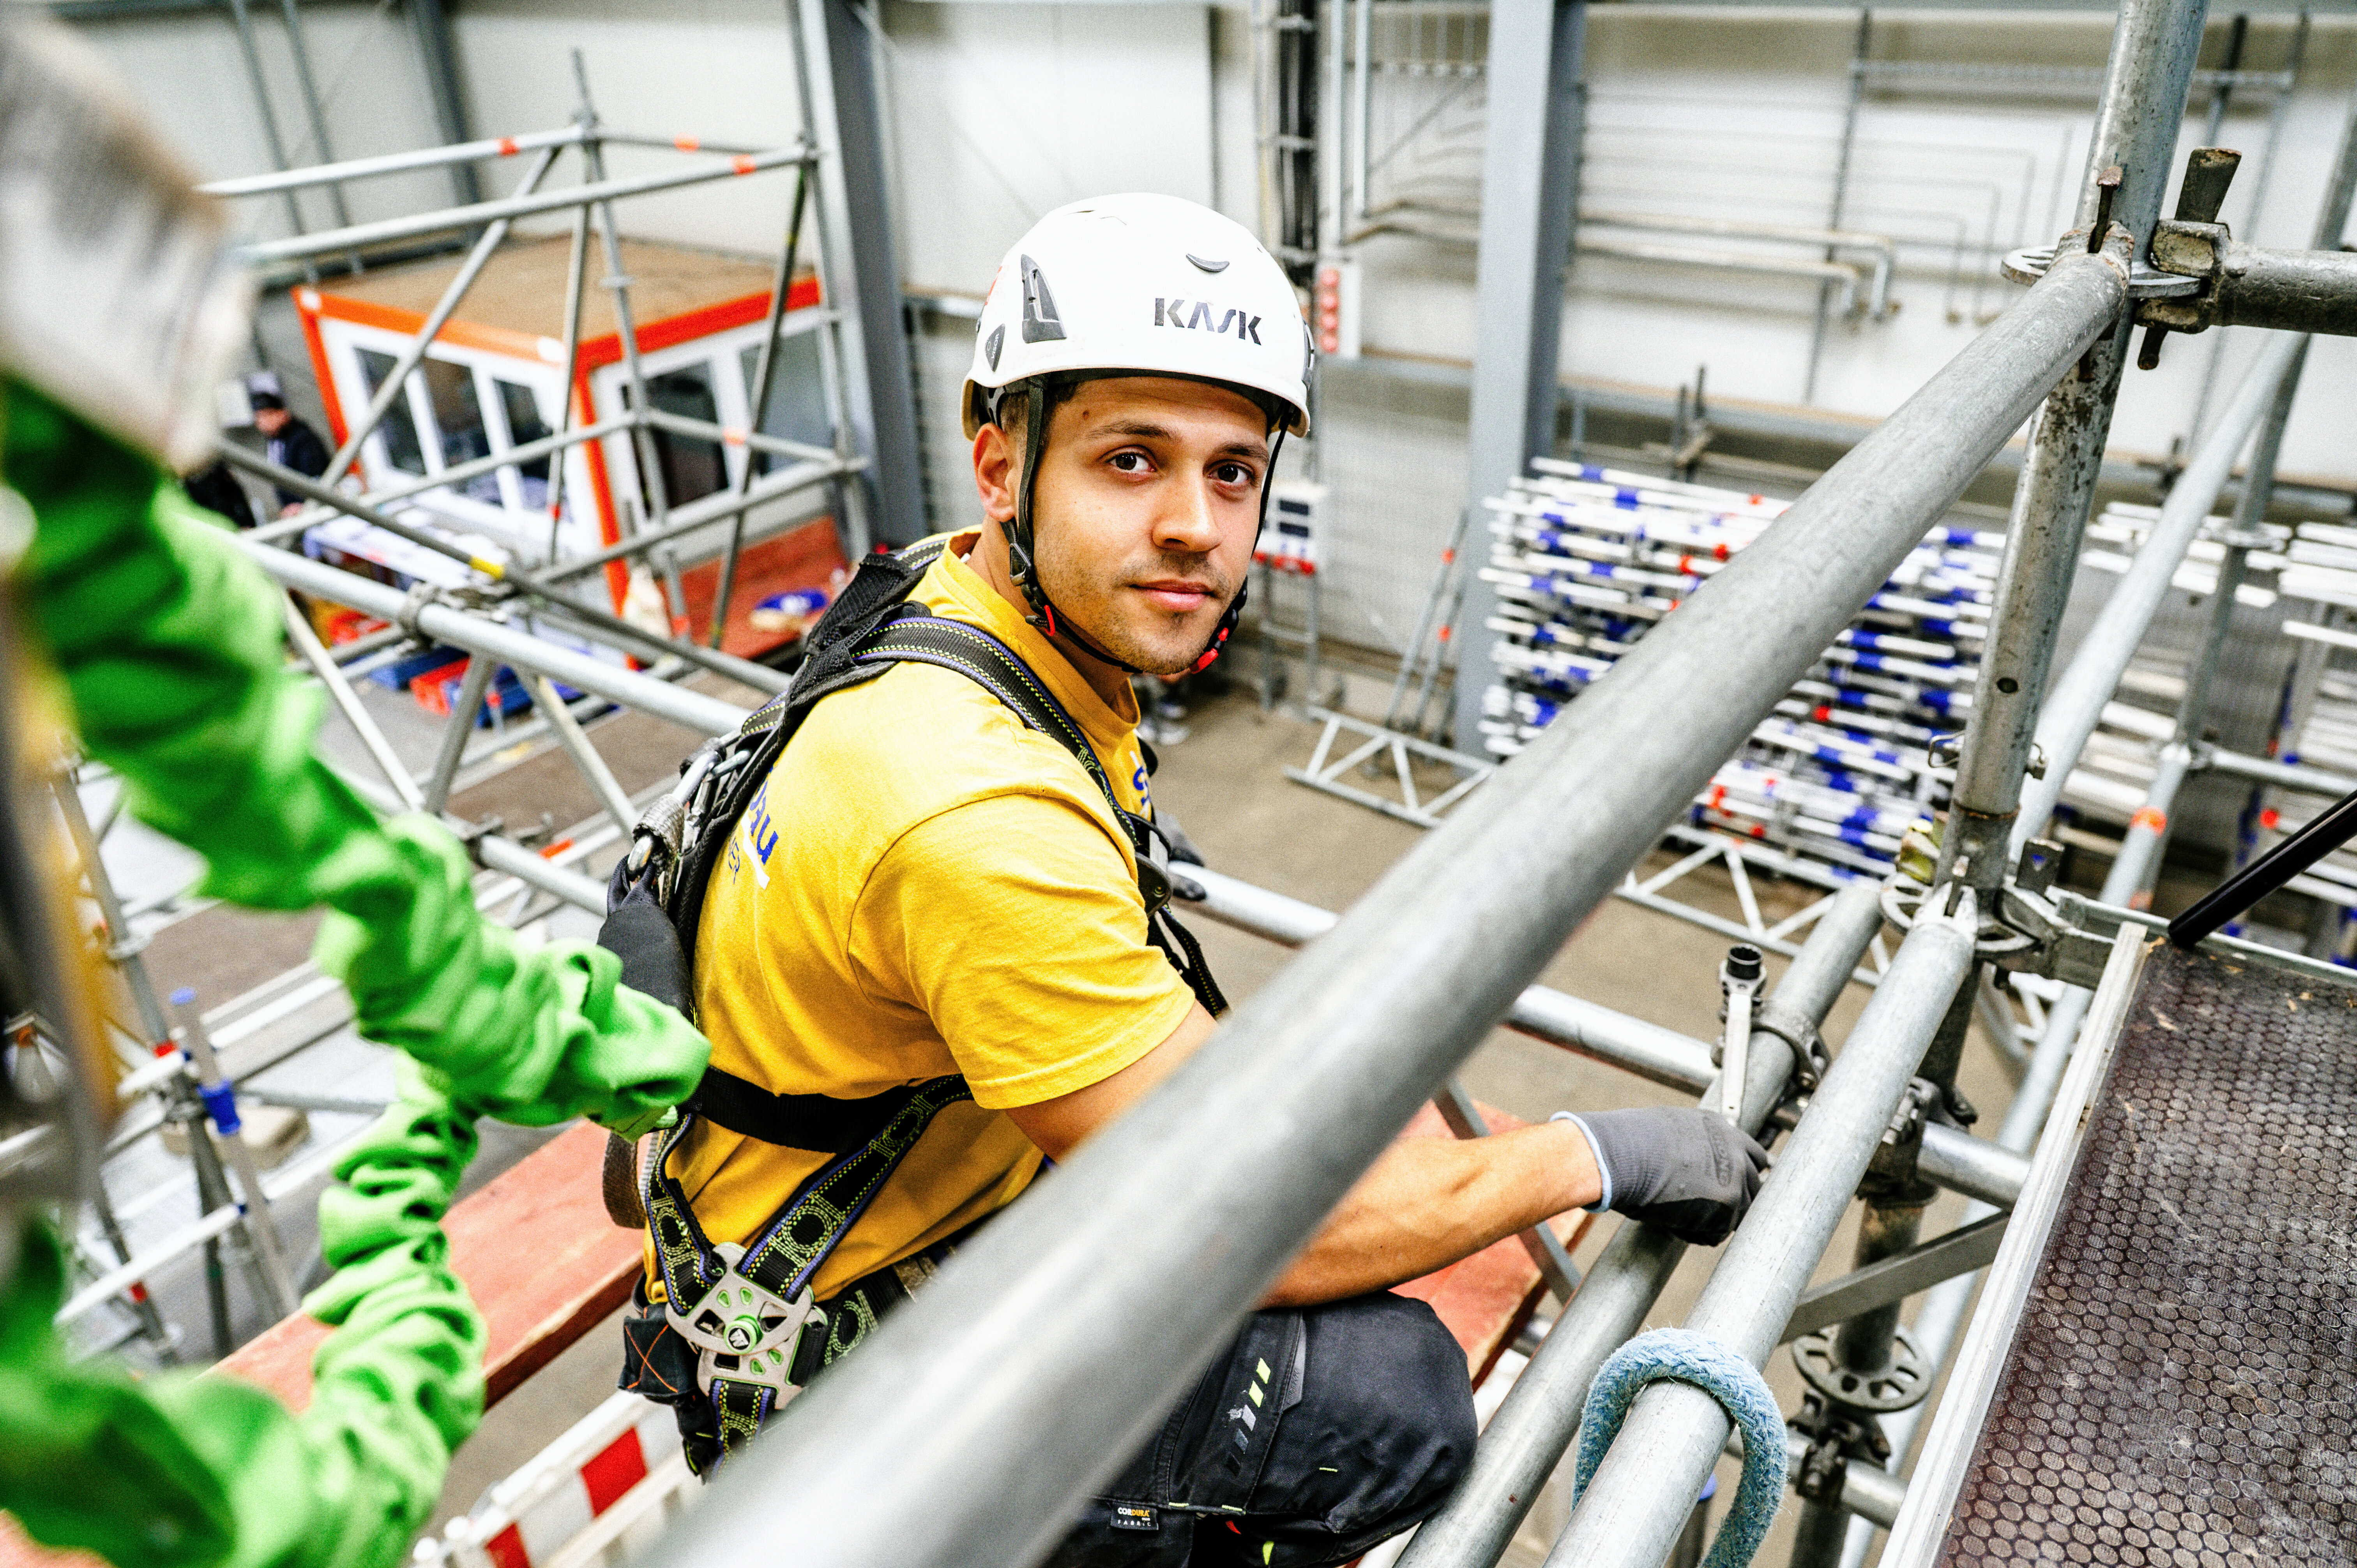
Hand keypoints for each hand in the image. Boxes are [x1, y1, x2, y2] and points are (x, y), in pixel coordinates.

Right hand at [1555, 1106, 1769, 1245]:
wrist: (1623, 1156)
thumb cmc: (1631, 1142)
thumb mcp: (1670, 1131)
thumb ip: (1694, 1147)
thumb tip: (1690, 1165)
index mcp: (1723, 1129)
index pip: (1754, 1156)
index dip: (1742, 1174)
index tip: (1732, 1186)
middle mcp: (1736, 1153)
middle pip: (1754, 1187)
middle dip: (1736, 1202)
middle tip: (1712, 1212)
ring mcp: (1734, 1181)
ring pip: (1739, 1213)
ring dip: (1714, 1220)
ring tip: (1682, 1219)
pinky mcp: (1725, 1210)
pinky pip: (1717, 1233)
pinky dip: (1697, 1234)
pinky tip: (1674, 1225)